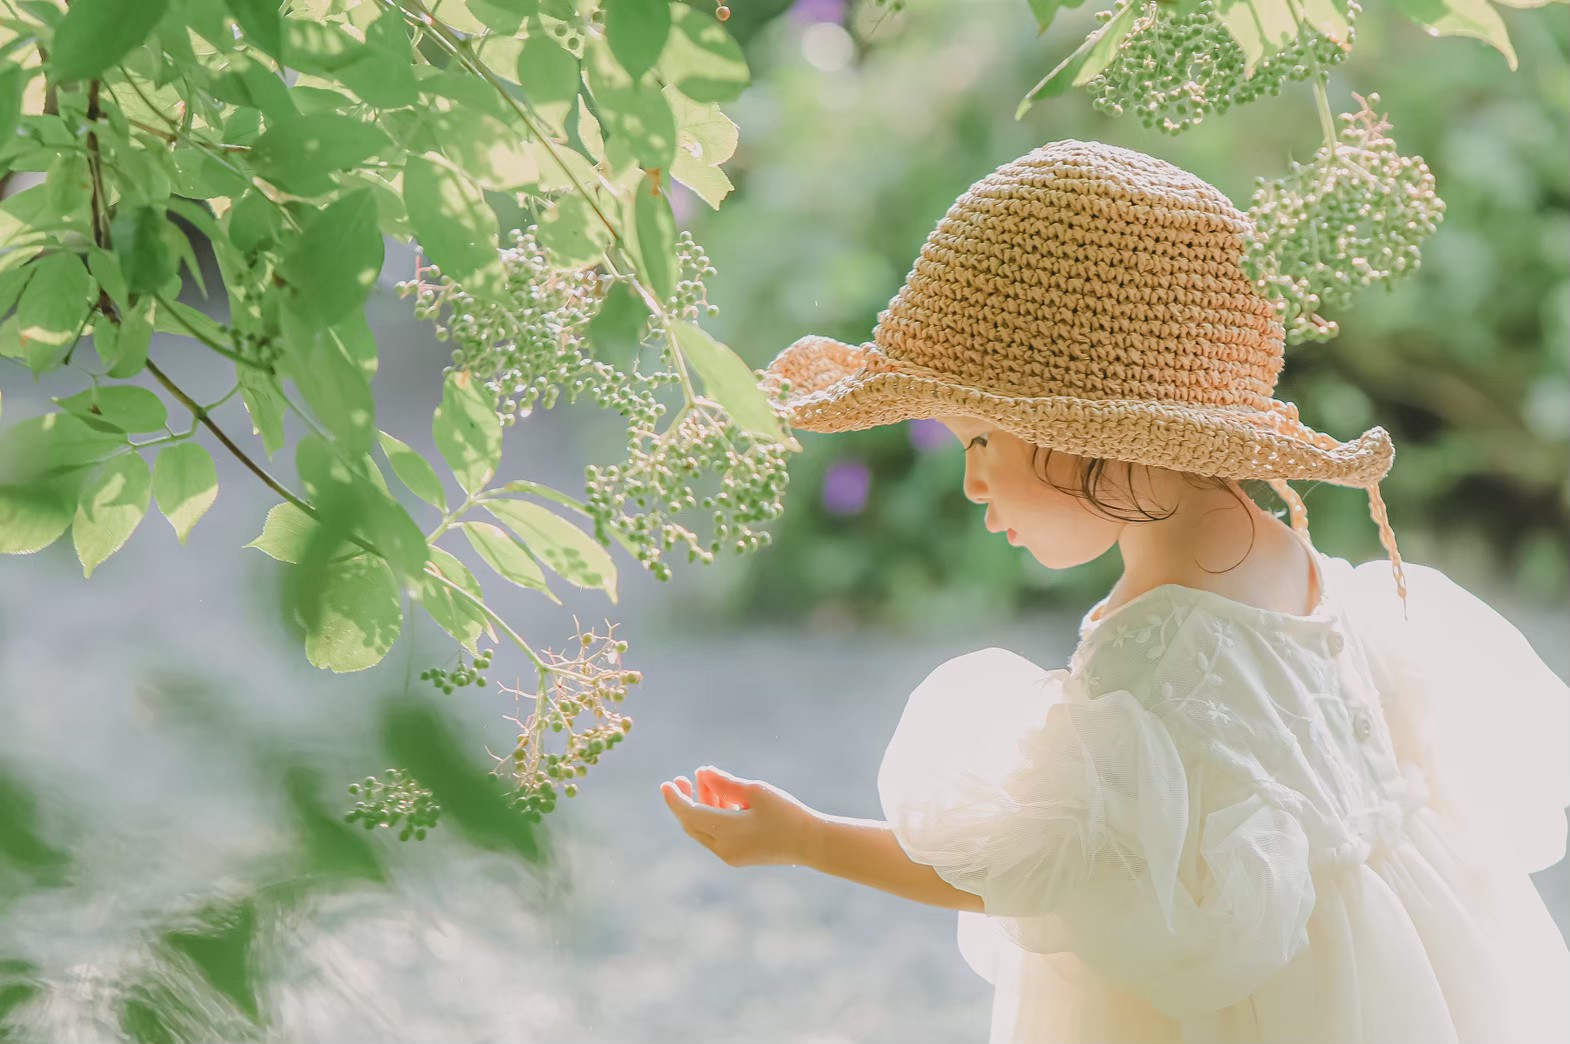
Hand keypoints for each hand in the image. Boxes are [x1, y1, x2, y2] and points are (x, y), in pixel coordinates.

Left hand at [659, 765, 820, 867]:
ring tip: (704, 780)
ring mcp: (732, 855)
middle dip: (685, 802)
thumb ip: (725, 783)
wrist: (811, 843)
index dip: (676, 799)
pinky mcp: (740, 855)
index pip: (690, 815)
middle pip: (693, 824)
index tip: (667, 784)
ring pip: (705, 829)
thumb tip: (702, 772)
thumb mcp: (756, 791)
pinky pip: (717, 835)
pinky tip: (720, 798)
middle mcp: (723, 849)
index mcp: (725, 833)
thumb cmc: (786, 813)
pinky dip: (715, 816)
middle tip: (680, 779)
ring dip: (702, 806)